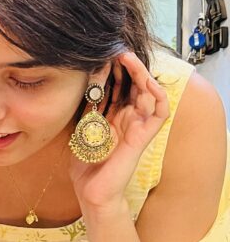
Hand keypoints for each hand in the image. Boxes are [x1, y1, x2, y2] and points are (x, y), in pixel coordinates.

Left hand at [70, 51, 168, 214]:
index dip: (112, 70)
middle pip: (133, 85)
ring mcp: (137, 126)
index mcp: (113, 116)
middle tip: (116, 50)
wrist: (91, 191)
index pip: (117, 86)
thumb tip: (83, 82)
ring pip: (148, 92)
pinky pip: (159, 111)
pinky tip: (145, 81)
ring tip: (127, 58)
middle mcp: (128, 118)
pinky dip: (156, 94)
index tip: (101, 54)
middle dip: (126, 66)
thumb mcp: (82, 129)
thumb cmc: (86, 165)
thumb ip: (87, 108)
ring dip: (140, 73)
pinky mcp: (144, 136)